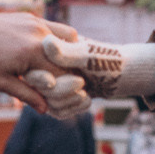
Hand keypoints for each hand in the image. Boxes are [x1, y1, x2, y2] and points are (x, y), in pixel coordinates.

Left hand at [0, 10, 78, 113]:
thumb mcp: (2, 82)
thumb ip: (27, 95)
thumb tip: (47, 109)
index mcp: (31, 52)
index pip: (62, 73)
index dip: (67, 87)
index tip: (68, 96)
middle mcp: (38, 34)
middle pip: (69, 57)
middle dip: (70, 71)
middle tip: (68, 83)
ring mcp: (37, 22)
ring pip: (70, 39)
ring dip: (70, 54)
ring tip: (61, 68)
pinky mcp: (33, 17)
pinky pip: (57, 28)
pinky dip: (61, 41)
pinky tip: (52, 53)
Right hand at [25, 34, 154, 119]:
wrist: (123, 73)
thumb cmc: (107, 60)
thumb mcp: (88, 55)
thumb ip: (67, 52)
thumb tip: (46, 43)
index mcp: (48, 53)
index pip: (32, 69)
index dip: (39, 78)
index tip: (52, 82)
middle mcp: (46, 68)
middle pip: (39, 88)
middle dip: (60, 91)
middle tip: (82, 85)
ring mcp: (53, 84)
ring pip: (47, 102)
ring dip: (67, 102)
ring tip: (86, 96)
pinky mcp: (60, 98)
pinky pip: (56, 110)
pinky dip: (71, 109)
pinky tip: (87, 102)